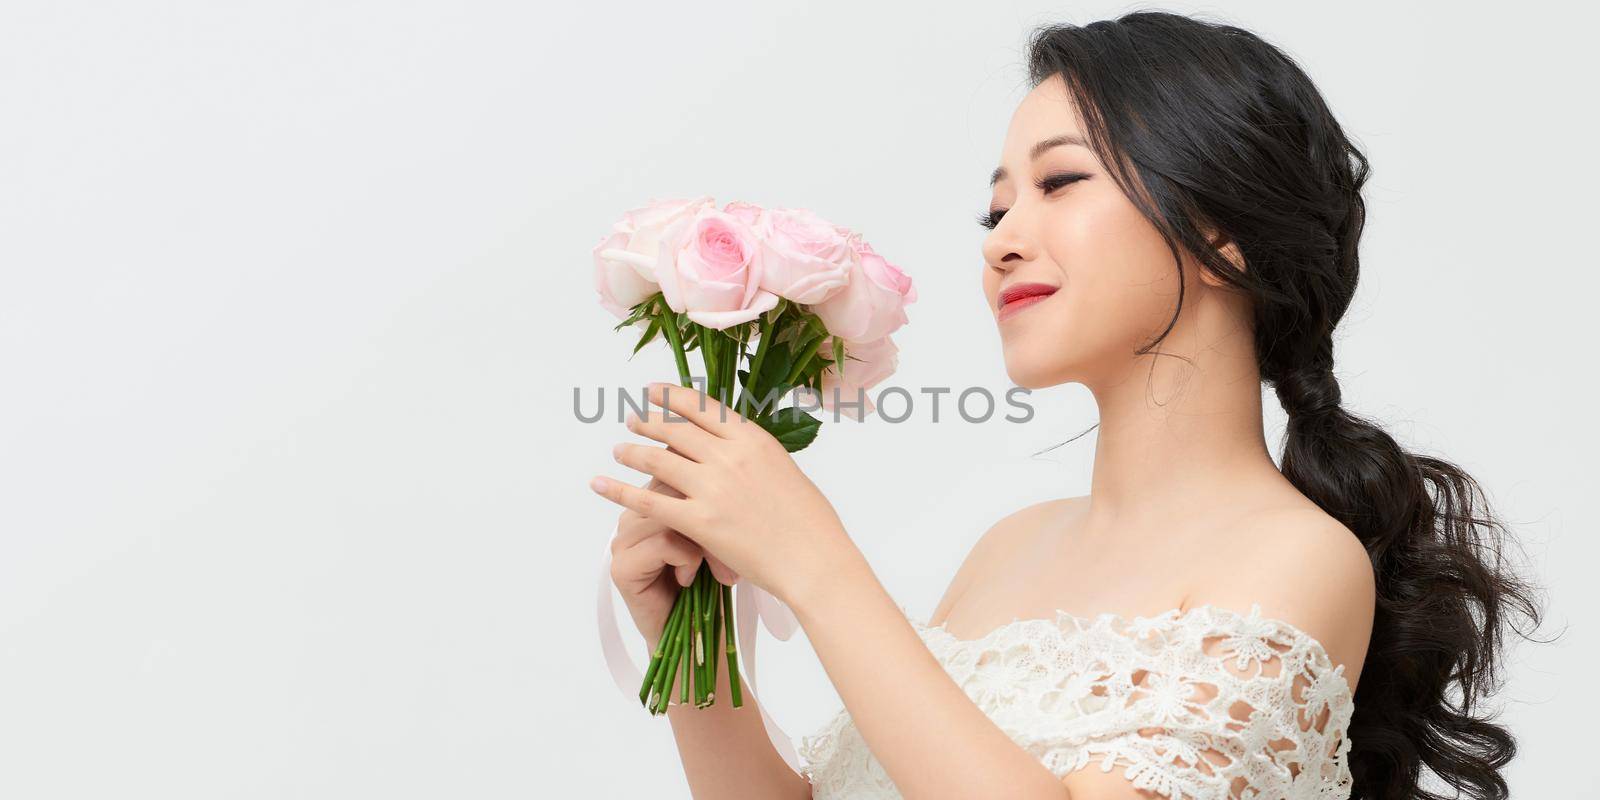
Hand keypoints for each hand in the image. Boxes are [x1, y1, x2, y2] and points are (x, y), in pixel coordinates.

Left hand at [591, 381, 855, 606]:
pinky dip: (619, 492)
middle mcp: (728, 456)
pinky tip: (600, 485)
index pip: (702, 408)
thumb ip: (755, 455)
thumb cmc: (811, 522)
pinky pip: (648, 502)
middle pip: (675, 429)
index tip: (654, 391)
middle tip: (632, 418)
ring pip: (657, 461)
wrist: (814, 559)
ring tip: (619, 449)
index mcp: (753, 439)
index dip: (672, 396)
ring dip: (632, 452)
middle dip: (648, 420)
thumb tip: (735, 448)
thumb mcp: (785, 470)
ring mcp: (711, 488)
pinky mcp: (698, 522)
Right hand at [608, 475, 739, 645]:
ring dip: (700, 543)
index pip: (672, 466)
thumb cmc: (711, 582)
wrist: (694, 634)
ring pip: (668, 514)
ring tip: (709, 569)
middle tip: (727, 547)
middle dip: (706, 515)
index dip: (702, 480)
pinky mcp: (622, 565)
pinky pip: (663, 542)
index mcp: (652, 499)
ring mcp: (623, 539)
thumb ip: (713, 502)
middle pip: (670, 487)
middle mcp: (633, 515)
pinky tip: (689, 578)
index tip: (729, 504)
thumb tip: (736, 468)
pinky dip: (687, 559)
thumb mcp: (717, 534)